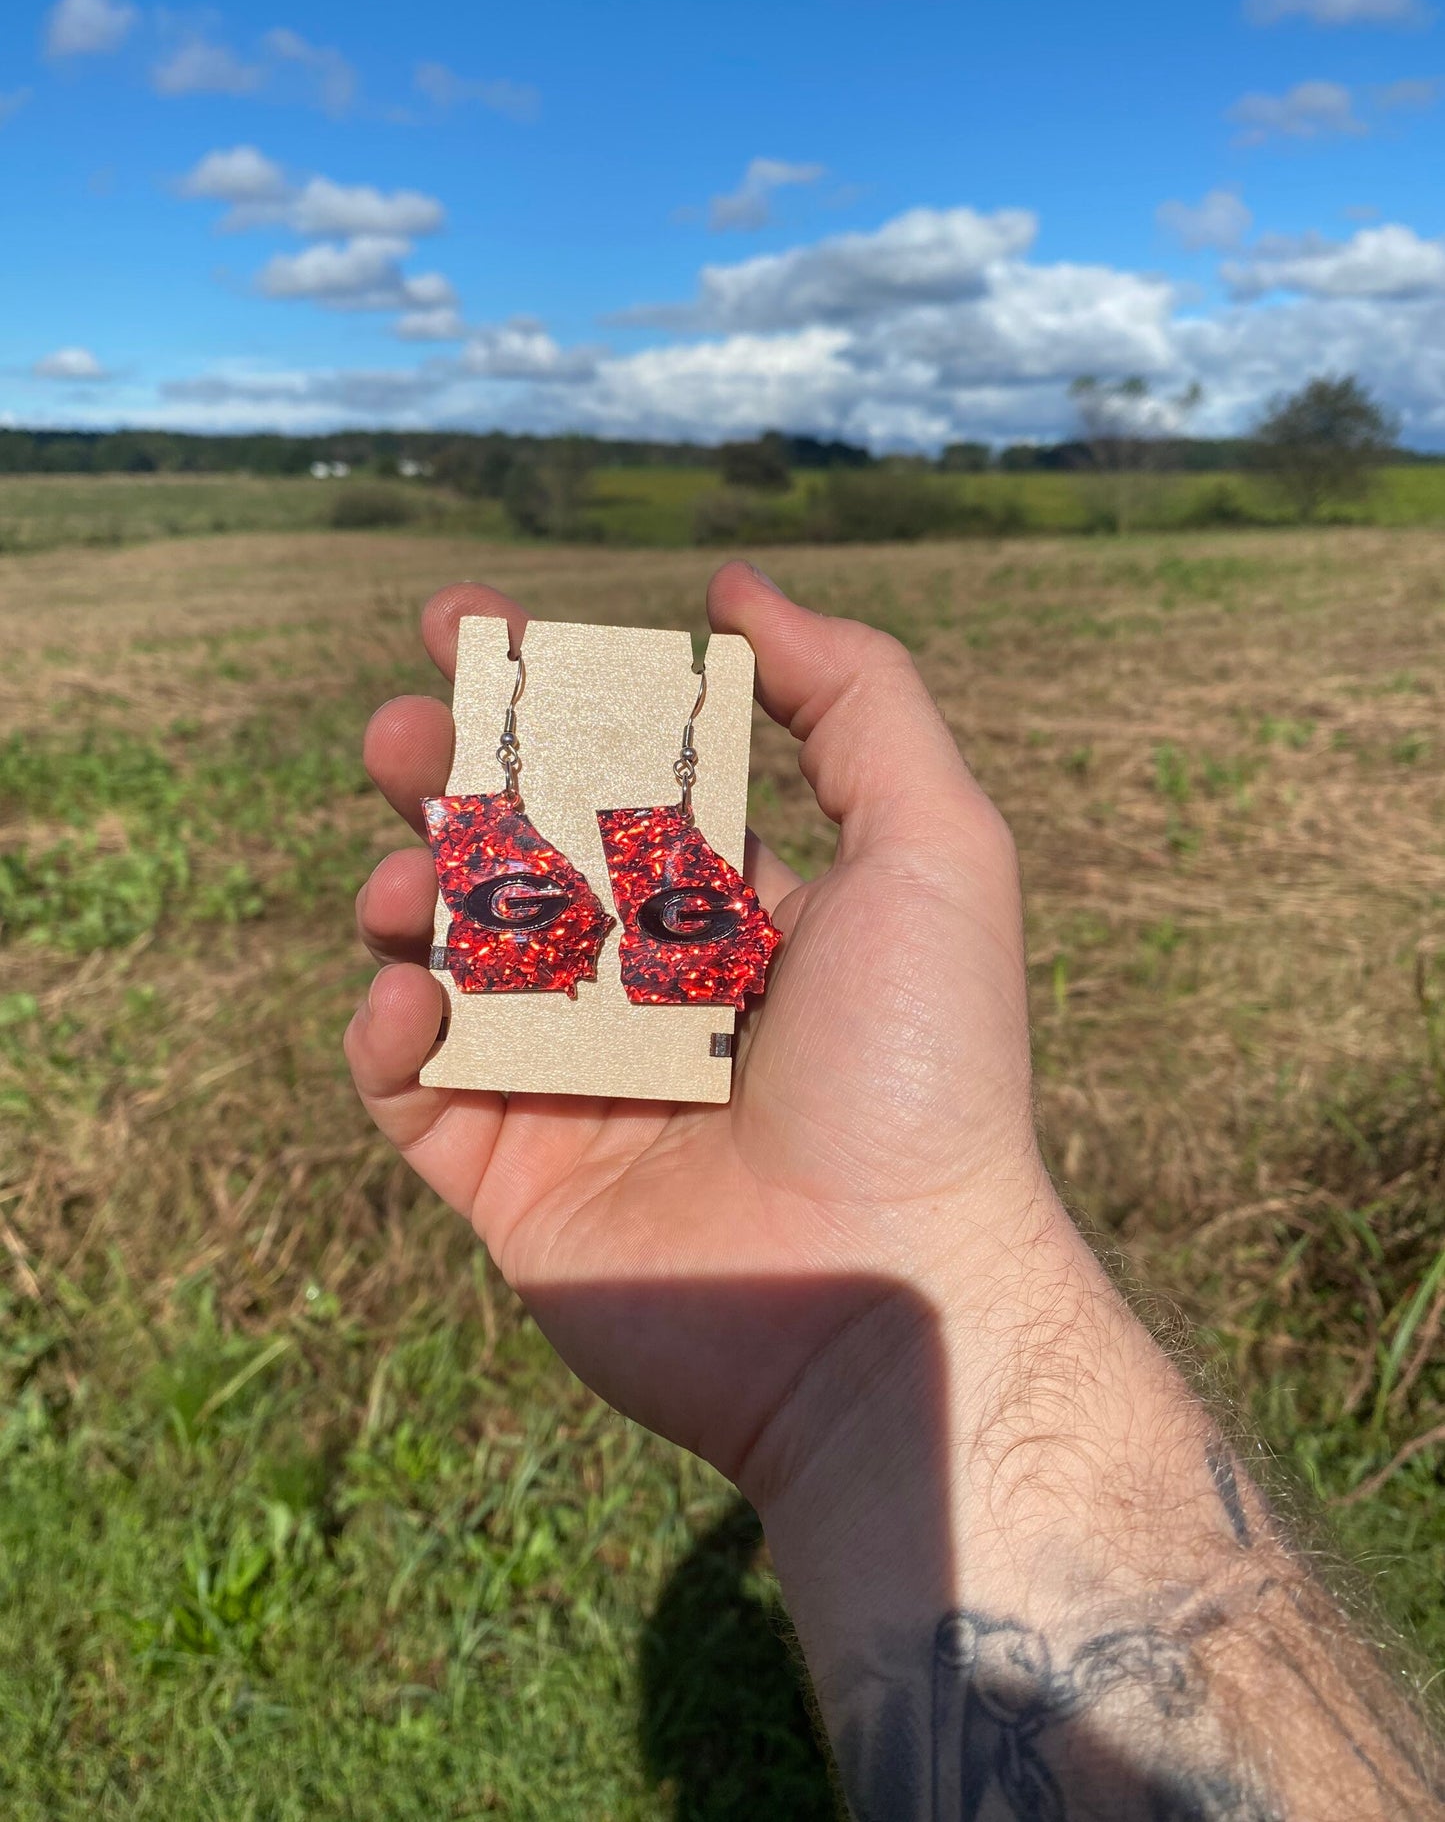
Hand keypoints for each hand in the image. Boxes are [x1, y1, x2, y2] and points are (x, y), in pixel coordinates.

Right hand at [346, 561, 1053, 1499]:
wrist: (886, 1292)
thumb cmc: (922, 1064)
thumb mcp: (935, 845)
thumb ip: (858, 697)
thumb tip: (734, 594)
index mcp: (735, 908)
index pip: (612, 776)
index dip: (532, 693)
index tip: (457, 622)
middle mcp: (648, 988)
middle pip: (512, 854)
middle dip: (442, 780)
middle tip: (399, 736)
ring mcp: (574, 1086)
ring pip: (446, 959)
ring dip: (403, 892)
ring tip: (405, 878)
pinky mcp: (513, 1181)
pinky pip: (412, 1088)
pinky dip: (389, 1031)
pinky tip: (415, 998)